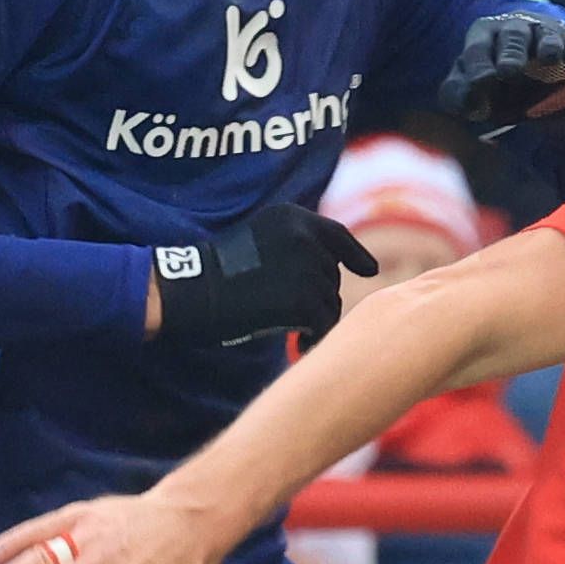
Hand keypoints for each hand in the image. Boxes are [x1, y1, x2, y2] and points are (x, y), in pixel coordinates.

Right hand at [149, 200, 373, 346]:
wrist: (195, 293)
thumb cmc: (219, 275)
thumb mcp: (258, 240)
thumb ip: (295, 244)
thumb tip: (340, 265)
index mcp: (291, 217)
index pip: (336, 235)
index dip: (355, 254)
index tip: (369, 270)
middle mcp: (304, 236)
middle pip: (331, 275)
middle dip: (317, 297)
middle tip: (286, 313)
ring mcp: (307, 267)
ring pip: (331, 302)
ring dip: (314, 319)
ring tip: (288, 328)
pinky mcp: (305, 300)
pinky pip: (324, 324)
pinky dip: (314, 338)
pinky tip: (297, 346)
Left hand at [445, 8, 564, 132]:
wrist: (542, 96)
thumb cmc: (499, 90)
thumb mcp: (473, 95)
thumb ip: (458, 95)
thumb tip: (467, 100)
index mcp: (486, 36)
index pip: (478, 47)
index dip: (479, 66)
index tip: (482, 85)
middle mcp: (518, 29)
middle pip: (514, 35)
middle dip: (511, 53)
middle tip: (509, 72)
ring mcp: (551, 34)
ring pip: (549, 34)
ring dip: (549, 45)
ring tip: (549, 58)